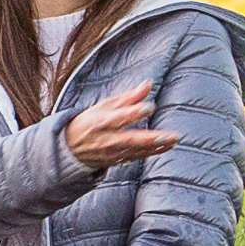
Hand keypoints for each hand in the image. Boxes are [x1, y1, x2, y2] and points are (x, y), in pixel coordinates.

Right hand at [62, 87, 178, 169]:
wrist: (71, 149)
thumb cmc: (90, 121)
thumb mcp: (104, 106)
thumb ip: (128, 97)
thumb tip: (148, 84)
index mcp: (100, 122)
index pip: (118, 117)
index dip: (133, 112)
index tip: (149, 106)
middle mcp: (106, 139)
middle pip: (130, 139)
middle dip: (151, 138)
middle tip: (170, 135)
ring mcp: (112, 153)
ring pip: (136, 151)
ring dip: (156, 146)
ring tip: (173, 139)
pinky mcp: (116, 161)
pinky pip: (137, 157)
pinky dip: (152, 152)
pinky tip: (167, 146)